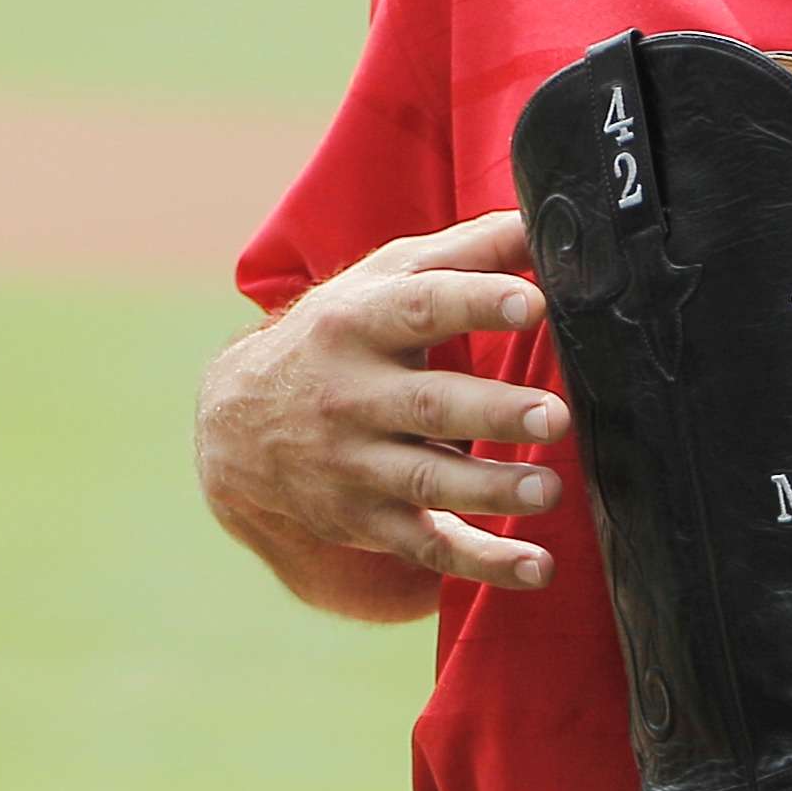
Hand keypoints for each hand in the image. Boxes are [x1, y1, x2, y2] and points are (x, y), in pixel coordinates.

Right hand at [197, 210, 568, 594]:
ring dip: (491, 488)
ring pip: (427, 480)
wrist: (239, 425)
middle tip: (552, 416)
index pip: (419, 308)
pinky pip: (428, 545)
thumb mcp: (380, 283)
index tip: (532, 302)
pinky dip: (482, 562)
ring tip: (548, 490)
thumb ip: (463, 254)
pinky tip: (536, 570)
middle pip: (426, 404)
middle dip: (491, 411)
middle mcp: (351, 396)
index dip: (476, 302)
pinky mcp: (368, 519)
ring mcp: (356, 464)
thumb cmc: (337, 337)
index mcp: (358, 324)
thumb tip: (541, 221)